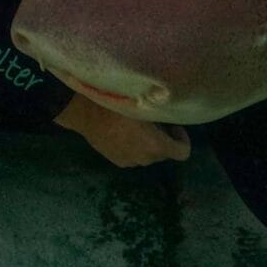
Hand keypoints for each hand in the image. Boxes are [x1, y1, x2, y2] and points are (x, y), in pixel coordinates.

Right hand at [53, 94, 190, 166]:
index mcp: (155, 146)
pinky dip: (134, 146)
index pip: (182, 152)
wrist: (84, 112)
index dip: (182, 137)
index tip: (172, 123)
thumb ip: (162, 112)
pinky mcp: (116, 161)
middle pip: (165, 153)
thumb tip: (175, 110)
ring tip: (138, 124)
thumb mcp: (144, 104)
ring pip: (148, 154)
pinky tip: (124, 130)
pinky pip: (133, 155)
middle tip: (154, 119)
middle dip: (164, 138)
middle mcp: (144, 159)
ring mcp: (129, 162)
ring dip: (148, 143)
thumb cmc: (117, 104)